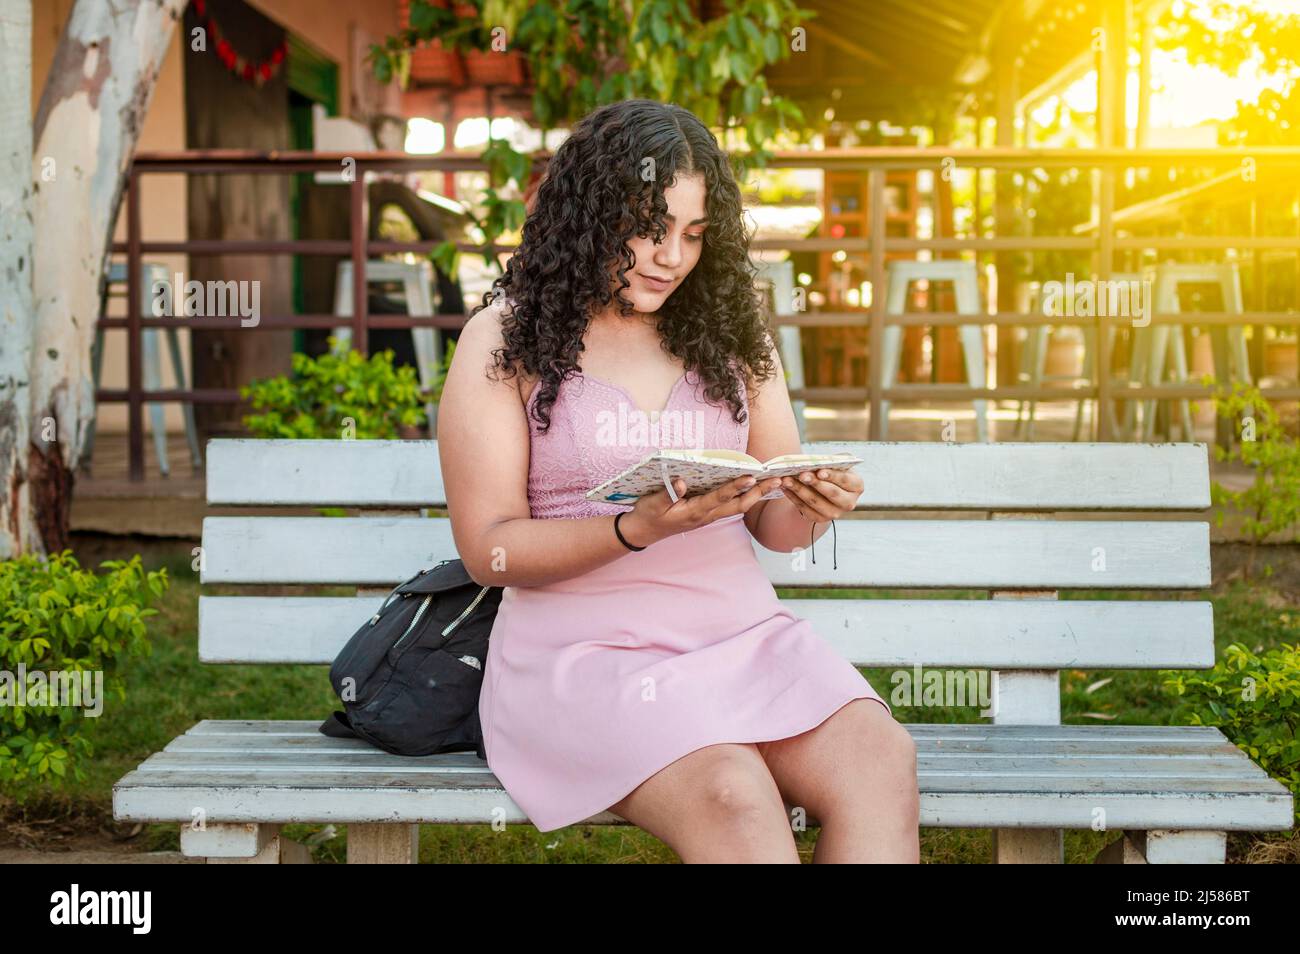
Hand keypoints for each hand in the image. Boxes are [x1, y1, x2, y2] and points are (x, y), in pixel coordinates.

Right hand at [619, 474, 783, 546]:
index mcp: (695, 512)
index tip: (750, 476)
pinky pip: (732, 505)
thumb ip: (668, 492)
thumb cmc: (649, 515)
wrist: (645, 531)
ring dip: (756, 494)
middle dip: (758, 493)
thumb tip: (681, 480)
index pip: (719, 498)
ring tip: (773, 482)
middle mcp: (706, 515)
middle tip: (777, 480)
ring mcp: (709, 516)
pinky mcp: (708, 513)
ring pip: (738, 506)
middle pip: (739, 505)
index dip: (735, 487)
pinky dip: (746, 496)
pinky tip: (755, 487)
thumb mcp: (652, 503)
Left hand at [779, 467, 862, 522]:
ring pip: (815, 502)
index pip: (845, 480)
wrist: (825, 487)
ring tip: (787, 479)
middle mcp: (849, 502)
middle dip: (815, 483)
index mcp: (857, 486)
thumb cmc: (832, 471)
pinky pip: (805, 509)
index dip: (832, 476)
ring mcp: (835, 513)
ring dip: (799, 490)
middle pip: (831, 493)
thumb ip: (831, 461)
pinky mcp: (820, 518)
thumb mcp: (836, 464)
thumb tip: (817, 462)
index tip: (820, 471)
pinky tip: (785, 488)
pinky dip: (793, 497)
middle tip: (801, 475)